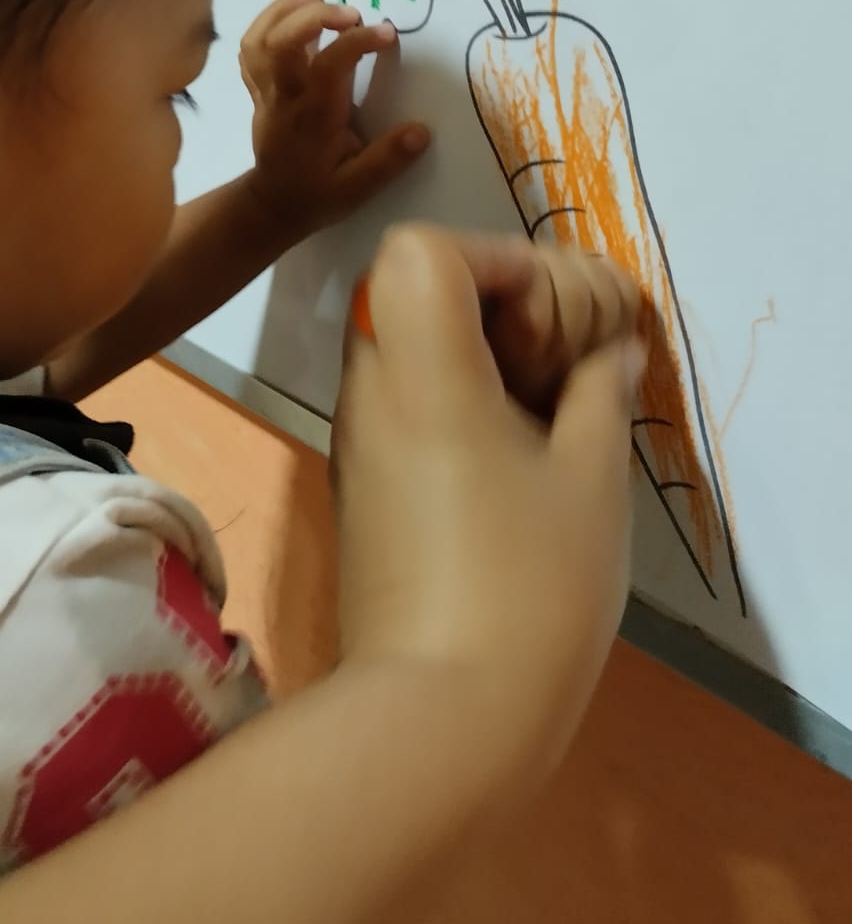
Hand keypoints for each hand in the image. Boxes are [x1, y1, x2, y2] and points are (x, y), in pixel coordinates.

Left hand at [238, 0, 429, 237]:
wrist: (271, 206)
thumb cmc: (317, 194)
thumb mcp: (358, 188)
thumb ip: (387, 160)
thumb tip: (421, 131)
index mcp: (313, 115)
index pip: (329, 64)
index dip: (357, 42)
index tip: (387, 34)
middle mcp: (285, 96)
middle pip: (281, 42)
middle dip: (314, 16)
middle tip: (351, 11)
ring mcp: (266, 91)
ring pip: (259, 40)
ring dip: (283, 10)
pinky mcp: (258, 89)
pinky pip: (249, 49)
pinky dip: (264, 23)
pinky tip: (290, 12)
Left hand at [333, 226, 642, 781]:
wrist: (440, 716)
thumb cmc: (527, 584)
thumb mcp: (589, 478)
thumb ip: (599, 393)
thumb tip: (608, 351)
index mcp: (421, 370)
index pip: (418, 250)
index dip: (490, 259)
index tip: (548, 317)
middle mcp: (371, 391)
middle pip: (408, 290)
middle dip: (492, 304)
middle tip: (553, 361)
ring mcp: (357, 441)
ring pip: (404, 348)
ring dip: (476, 355)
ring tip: (545, 412)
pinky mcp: (361, 487)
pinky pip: (401, 404)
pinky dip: (453, 401)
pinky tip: (511, 459)